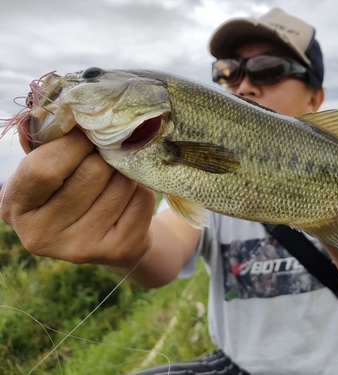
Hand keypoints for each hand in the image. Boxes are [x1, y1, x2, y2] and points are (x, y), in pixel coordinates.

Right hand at [0, 128, 155, 268]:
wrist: (106, 236)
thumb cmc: (72, 190)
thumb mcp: (49, 167)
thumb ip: (48, 140)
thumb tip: (58, 106)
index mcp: (16, 207)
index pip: (45, 168)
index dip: (73, 143)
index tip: (87, 133)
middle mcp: (42, 235)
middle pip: (92, 172)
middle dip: (105, 155)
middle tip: (107, 154)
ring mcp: (81, 249)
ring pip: (121, 184)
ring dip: (125, 172)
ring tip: (117, 176)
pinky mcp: (118, 251)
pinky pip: (141, 200)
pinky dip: (142, 190)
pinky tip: (129, 196)